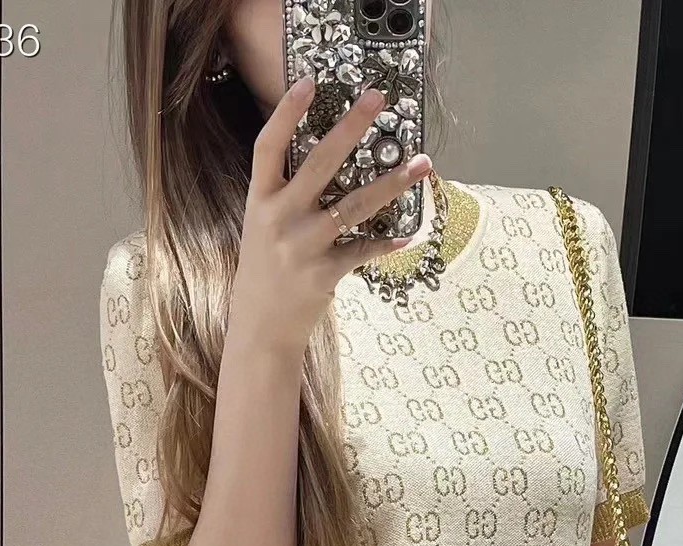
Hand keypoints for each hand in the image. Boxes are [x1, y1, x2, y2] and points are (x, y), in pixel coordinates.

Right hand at [231, 75, 431, 351]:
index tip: (309, 81)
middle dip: (351, 127)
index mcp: (260, 199)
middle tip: (379, 99)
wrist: (262, 326)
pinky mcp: (324, 273)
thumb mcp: (263, 223)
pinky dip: (387, 242)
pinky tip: (409, 233)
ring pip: (355, 205)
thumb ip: (286, 192)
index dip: (287, 113)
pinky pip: (364, 250)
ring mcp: (303, 246)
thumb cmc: (266, 268)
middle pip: (319, 163)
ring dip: (392, 183)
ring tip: (423, 164)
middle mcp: (279, 218)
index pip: (269, 146)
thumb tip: (328, 154)